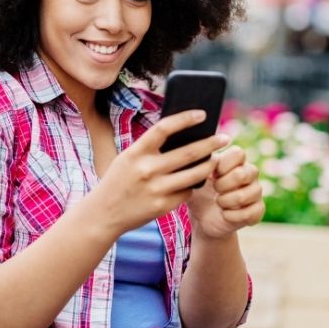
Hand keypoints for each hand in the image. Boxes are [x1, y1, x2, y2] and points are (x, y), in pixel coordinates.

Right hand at [88, 110, 230, 236]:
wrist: (104, 213)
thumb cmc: (119, 180)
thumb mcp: (128, 158)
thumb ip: (151, 148)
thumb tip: (184, 135)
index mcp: (136, 152)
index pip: (164, 128)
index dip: (185, 119)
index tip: (202, 114)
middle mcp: (147, 170)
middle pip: (189, 152)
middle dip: (211, 143)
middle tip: (224, 137)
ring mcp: (156, 189)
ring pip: (195, 174)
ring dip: (209, 165)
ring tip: (216, 159)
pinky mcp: (163, 206)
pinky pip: (187, 192)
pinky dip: (192, 185)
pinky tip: (194, 181)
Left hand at [187, 145, 264, 239]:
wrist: (203, 219)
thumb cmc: (199, 192)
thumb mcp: (195, 178)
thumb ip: (200, 166)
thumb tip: (203, 158)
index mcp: (236, 160)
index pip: (238, 153)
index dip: (223, 165)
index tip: (212, 175)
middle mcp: (250, 173)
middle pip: (243, 173)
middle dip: (222, 185)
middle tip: (214, 190)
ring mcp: (256, 191)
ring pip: (246, 195)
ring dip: (225, 202)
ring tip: (218, 202)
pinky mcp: (258, 210)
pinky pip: (249, 213)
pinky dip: (231, 216)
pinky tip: (225, 214)